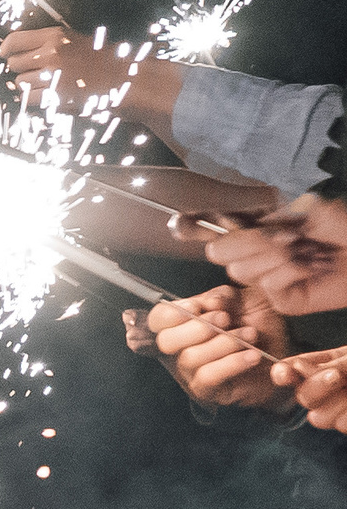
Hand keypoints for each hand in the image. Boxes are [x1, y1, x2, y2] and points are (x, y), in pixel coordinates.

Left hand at [1, 27, 180, 129]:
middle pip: (13, 64)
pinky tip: (49, 94)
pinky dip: (35, 99)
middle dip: (20, 68)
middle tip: (35, 71)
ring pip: (20, 83)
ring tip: (48, 83)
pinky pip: (29, 99)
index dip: (6, 49)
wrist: (125, 79)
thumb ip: (48, 44)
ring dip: (29, 85)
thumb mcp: (76, 40)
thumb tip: (16, 51)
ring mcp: (51, 77)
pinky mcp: (54, 97)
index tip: (4, 54)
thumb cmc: (103, 59)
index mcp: (55, 37)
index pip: (14, 40)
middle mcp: (50, 55)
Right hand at [142, 285, 289, 410]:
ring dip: (224, 343)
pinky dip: (232, 363)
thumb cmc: (260, 324)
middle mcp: (181, 349)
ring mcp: (191, 372)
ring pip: (191, 358)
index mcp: (185, 324)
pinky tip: (253, 355)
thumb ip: (223, 297)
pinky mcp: (207, 390)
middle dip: (197, 328)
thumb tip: (208, 304)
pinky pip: (208, 377)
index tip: (198, 307)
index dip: (172, 313)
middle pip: (166, 341)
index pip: (158, 319)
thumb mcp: (244, 300)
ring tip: (251, 335)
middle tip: (225, 319)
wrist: (283, 353)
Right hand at [206, 193, 346, 316]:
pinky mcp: (281, 300)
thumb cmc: (346, 227)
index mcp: (260, 228)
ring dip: (276, 257)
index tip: (178, 226)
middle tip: (287, 236)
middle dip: (248, 241)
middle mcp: (257, 253)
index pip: (217, 226)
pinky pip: (268, 285)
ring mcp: (266, 278)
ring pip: (240, 270)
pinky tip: (311, 269)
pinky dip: (291, 273)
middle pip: (218, 251)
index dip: (193, 226)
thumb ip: (270, 216)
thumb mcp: (309, 208)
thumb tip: (238, 229)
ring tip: (306, 252)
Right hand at [271, 345, 346, 430]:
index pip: (295, 370)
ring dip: (339, 405)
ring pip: (319, 418)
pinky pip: (341, 425)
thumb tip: (298, 368)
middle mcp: (328, 389)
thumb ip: (333, 363)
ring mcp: (337, 409)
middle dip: (316, 388)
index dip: (284, 373)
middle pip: (303, 397)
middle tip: (336, 376)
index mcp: (328, 366)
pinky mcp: (346, 423)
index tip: (282, 374)